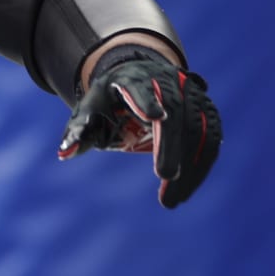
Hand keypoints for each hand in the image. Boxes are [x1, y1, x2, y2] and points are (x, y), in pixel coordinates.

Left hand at [59, 47, 220, 208]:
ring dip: (190, 164)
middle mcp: (167, 81)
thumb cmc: (109, 100)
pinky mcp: (206, 111)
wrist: (140, 79)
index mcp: (132, 77)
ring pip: (198, 128)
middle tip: (164, 176)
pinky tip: (184, 190)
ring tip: (171, 199)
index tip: (155, 117)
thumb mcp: (90, 110)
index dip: (147, 100)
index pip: (140, 86)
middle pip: (175, 110)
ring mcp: (191, 94)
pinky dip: (201, 166)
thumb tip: (64, 153)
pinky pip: (210, 139)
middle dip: (171, 144)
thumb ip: (78, 131)